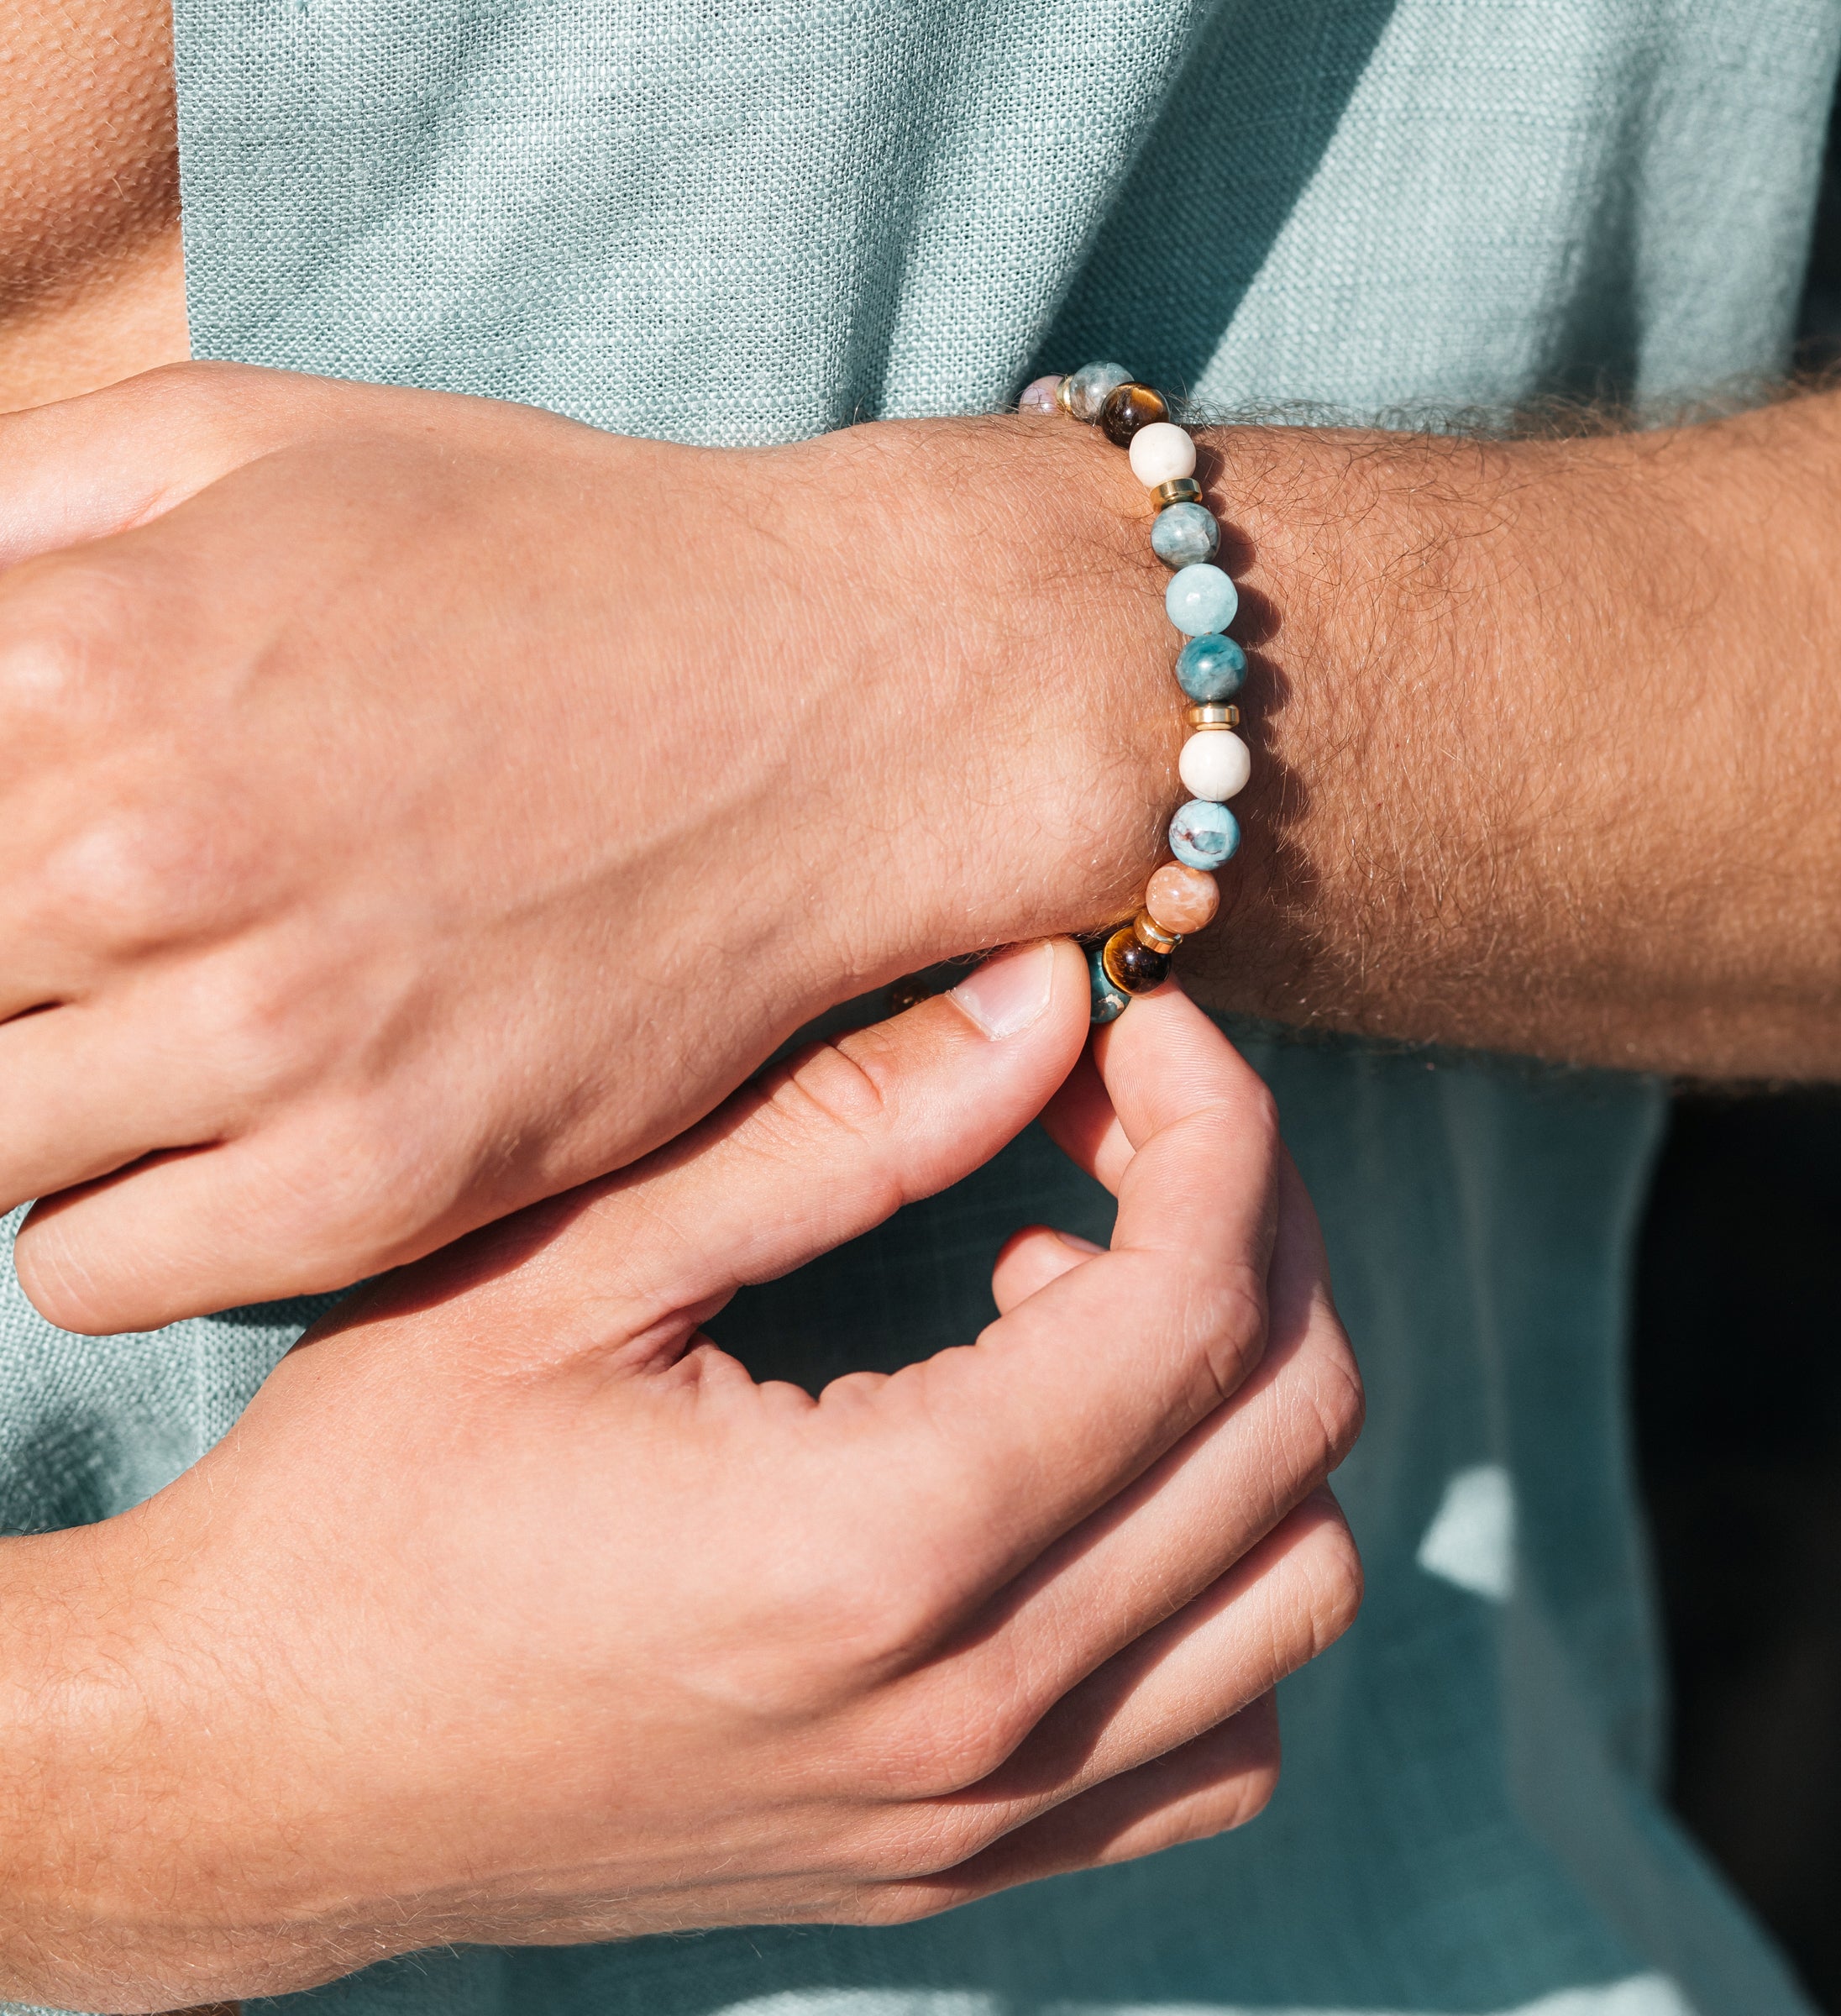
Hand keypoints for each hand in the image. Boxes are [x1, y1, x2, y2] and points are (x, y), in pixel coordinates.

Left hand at [0, 362, 1174, 1331]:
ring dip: (27, 1099)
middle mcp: (142, 858)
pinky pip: (94, 1275)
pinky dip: (109, 1218)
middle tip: (75, 953)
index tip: (22, 878)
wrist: (826, 704)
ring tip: (136, 1036)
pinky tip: (208, 1131)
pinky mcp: (382, 1181)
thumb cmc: (547, 562)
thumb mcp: (244, 439)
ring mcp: (270, 1040)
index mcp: (74, 657)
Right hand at [0, 942, 1361, 2012]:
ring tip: (1071, 1299)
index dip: (1210, 1121)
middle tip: (1109, 1121)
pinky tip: (1079, 1483)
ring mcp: (981, 1812)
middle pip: (1287, 1424)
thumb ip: (839, 1128)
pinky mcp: (955, 1865)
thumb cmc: (370, 1505)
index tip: (1133, 1027)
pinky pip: (1219, 1738)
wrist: (252, 1769)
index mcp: (884, 1543)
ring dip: (1243, 1401)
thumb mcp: (572, 1269)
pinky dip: (1220, 1585)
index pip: (1196, 1301)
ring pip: (1294, 1585)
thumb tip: (1039, 1002)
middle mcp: (975, 1704)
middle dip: (1249, 1220)